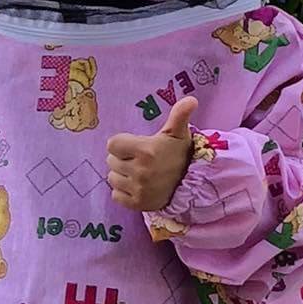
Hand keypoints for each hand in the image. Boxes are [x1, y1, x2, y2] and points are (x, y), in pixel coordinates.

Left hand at [106, 96, 195, 211]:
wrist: (191, 184)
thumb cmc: (179, 154)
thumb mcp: (178, 133)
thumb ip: (179, 115)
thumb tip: (192, 99)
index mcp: (146, 150)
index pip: (112, 144)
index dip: (121, 144)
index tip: (134, 146)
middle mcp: (140, 170)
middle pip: (110, 161)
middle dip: (122, 159)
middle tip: (137, 160)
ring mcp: (139, 189)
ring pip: (112, 178)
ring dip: (121, 175)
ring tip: (136, 173)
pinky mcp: (138, 204)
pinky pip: (115, 196)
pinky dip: (122, 192)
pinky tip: (136, 186)